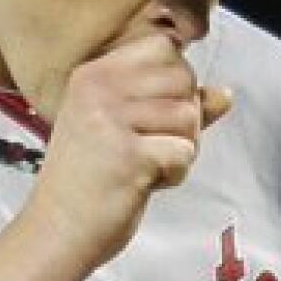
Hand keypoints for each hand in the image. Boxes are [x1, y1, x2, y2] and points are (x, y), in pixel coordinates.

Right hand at [23, 31, 231, 277]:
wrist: (55, 232)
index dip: (175, 83)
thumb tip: (225, 94)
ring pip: (189, 116)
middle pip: (184, 79)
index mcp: (93, 75)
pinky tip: (144, 184)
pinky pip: (184, 151)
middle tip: (149, 147)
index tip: (152, 116)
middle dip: (182, 119)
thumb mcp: (122, 131)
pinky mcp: (129, 155)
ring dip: (180, 148)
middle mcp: (100, 89)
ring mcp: (112, 120)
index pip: (164, 47)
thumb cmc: (86, 184)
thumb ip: (173, 106)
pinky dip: (174, 174)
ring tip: (145, 167)